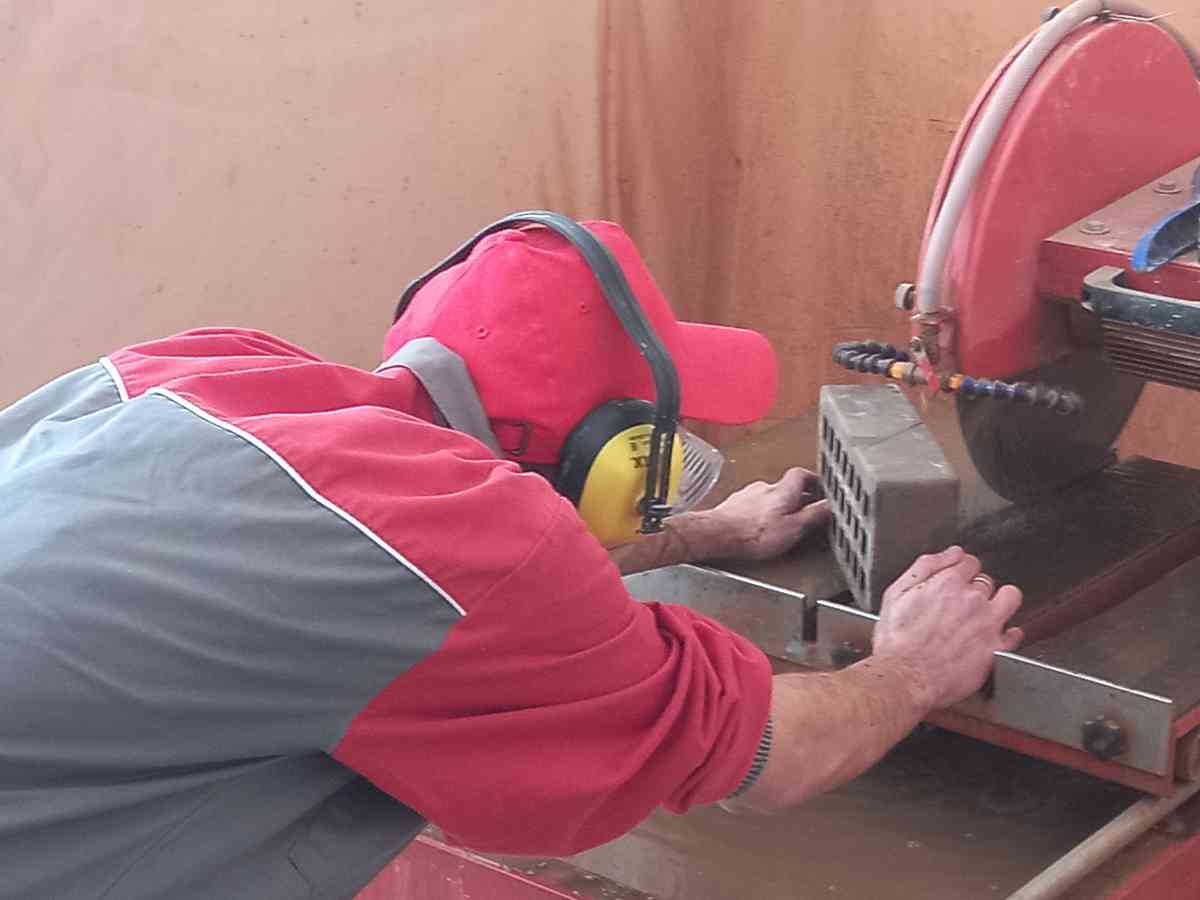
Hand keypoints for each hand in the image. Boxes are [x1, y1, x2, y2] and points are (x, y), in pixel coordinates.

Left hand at [705, 467, 830, 560]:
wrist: (717, 534)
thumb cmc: (753, 533)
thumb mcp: (794, 528)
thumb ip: (814, 515)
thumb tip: (831, 505)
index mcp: (783, 490)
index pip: (801, 474)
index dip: (812, 480)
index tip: (820, 488)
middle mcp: (764, 487)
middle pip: (785, 486)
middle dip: (796, 497)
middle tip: (804, 509)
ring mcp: (747, 495)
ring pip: (768, 496)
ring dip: (777, 506)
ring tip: (782, 521)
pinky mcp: (734, 505)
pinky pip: (752, 505)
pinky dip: (760, 513)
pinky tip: (760, 526)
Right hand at [872, 546, 1022, 709]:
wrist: (904, 676)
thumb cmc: (896, 641)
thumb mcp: (896, 593)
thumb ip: (926, 566)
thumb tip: (951, 554)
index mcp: (947, 583)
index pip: (969, 562)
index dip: (962, 571)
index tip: (957, 581)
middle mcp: (971, 599)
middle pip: (987, 581)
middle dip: (976, 589)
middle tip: (962, 605)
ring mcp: (986, 623)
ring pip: (1010, 597)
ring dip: (1001, 602)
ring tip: (986, 614)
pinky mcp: (995, 648)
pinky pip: (1015, 634)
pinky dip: (1009, 634)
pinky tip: (996, 637)